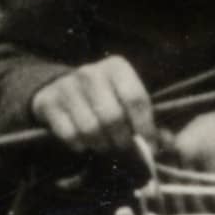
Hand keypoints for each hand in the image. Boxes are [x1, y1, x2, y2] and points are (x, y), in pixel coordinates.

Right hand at [29, 51, 159, 160]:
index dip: (146, 127)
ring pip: (90, 129)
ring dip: (100, 145)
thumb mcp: (127, 101)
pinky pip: (69, 135)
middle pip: (113, 117)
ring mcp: (66, 86)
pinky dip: (80, 145)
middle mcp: (90, 72)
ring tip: (104, 145)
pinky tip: (84, 142)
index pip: (136, 99)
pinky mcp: (48, 102)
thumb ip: (150, 122)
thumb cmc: (105, 97)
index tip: (151, 147)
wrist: (61, 88)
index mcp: (116, 67)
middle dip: (121, 140)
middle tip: (123, 147)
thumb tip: (166, 145)